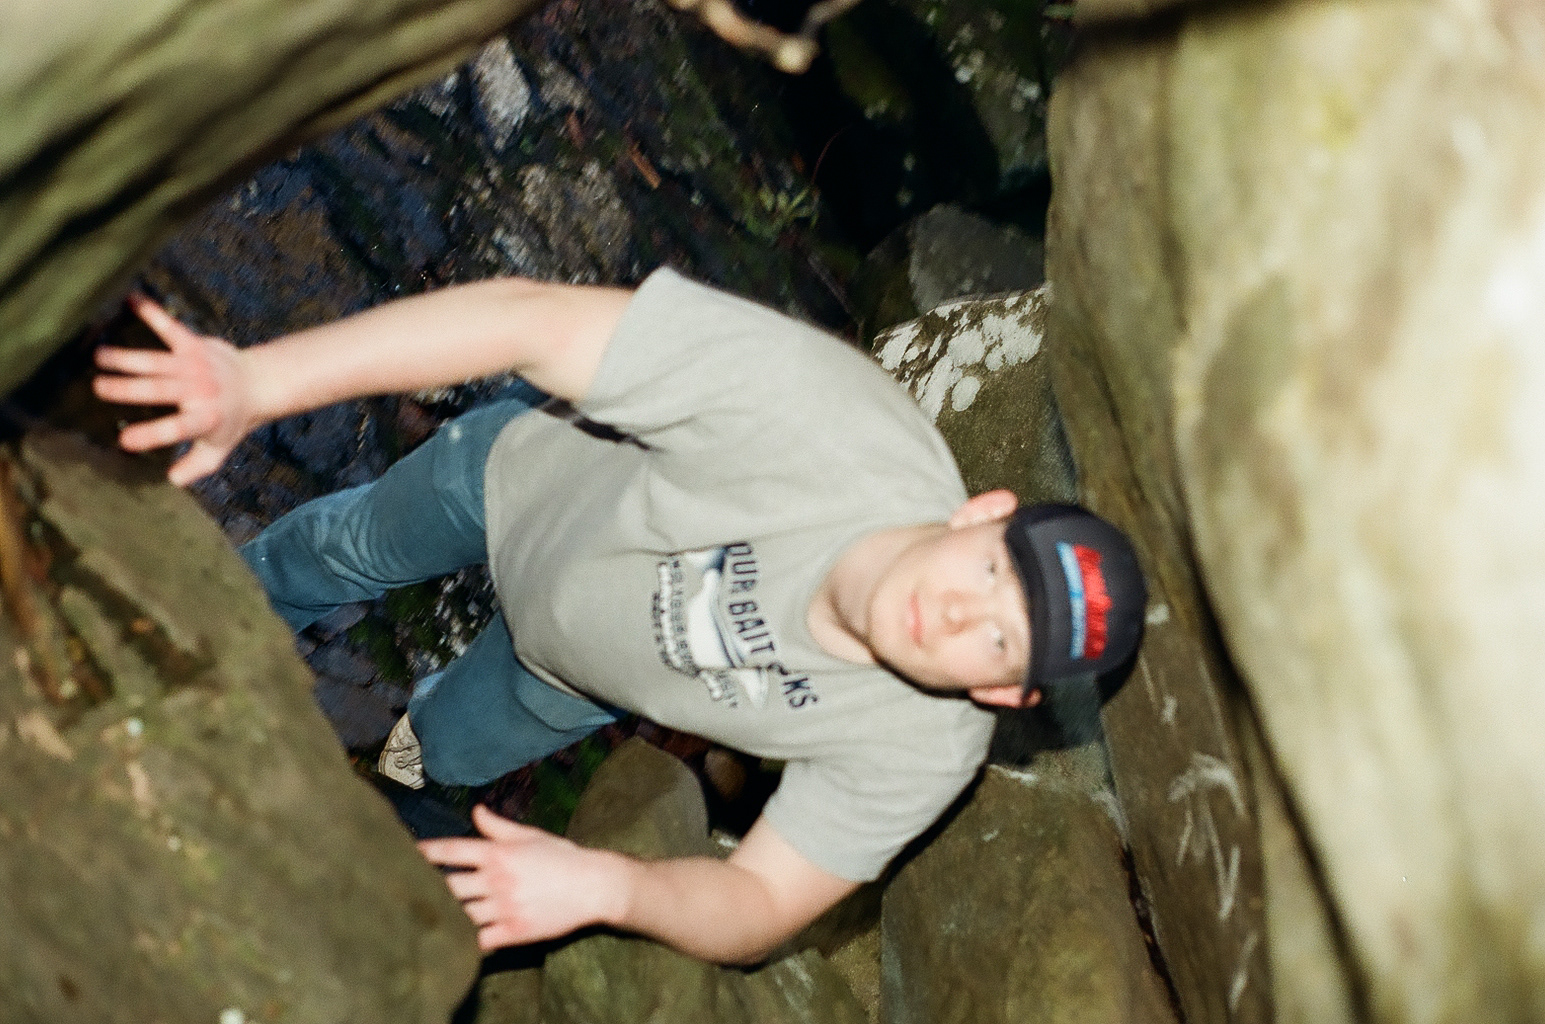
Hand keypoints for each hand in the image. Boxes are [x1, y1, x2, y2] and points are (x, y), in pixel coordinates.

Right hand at [93, 294, 255, 485]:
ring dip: (125, 357)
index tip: (123, 440)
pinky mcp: (194, 344)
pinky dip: (152, 312)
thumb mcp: (219, 449)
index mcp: (203, 419)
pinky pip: (170, 327)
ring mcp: (195, 364)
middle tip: (98, 388)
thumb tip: (172, 482)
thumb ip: (196, 467)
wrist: (258, 383)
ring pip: (155, 360)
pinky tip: (131, 298)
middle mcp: (198, 390)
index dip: (151, 435)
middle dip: (127, 389)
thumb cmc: (230, 420)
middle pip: (158, 390)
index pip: (176, 429)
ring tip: (98, 356)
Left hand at [418, 805, 622, 951]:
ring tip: (427, 916)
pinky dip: (466, 940)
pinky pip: (480, 940)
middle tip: (408, 889)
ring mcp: (505, 907)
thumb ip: (497, 826)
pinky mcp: (514, 931)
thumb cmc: (562, 857)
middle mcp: (497, 879)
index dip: (426, 852)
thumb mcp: (530, 836)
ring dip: (444, 915)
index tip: (407, 853)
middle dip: (427, 887)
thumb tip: (475, 810)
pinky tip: (455, 939)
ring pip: (460, 914)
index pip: (452, 851)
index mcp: (499, 853)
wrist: (594, 886)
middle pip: (448, 886)